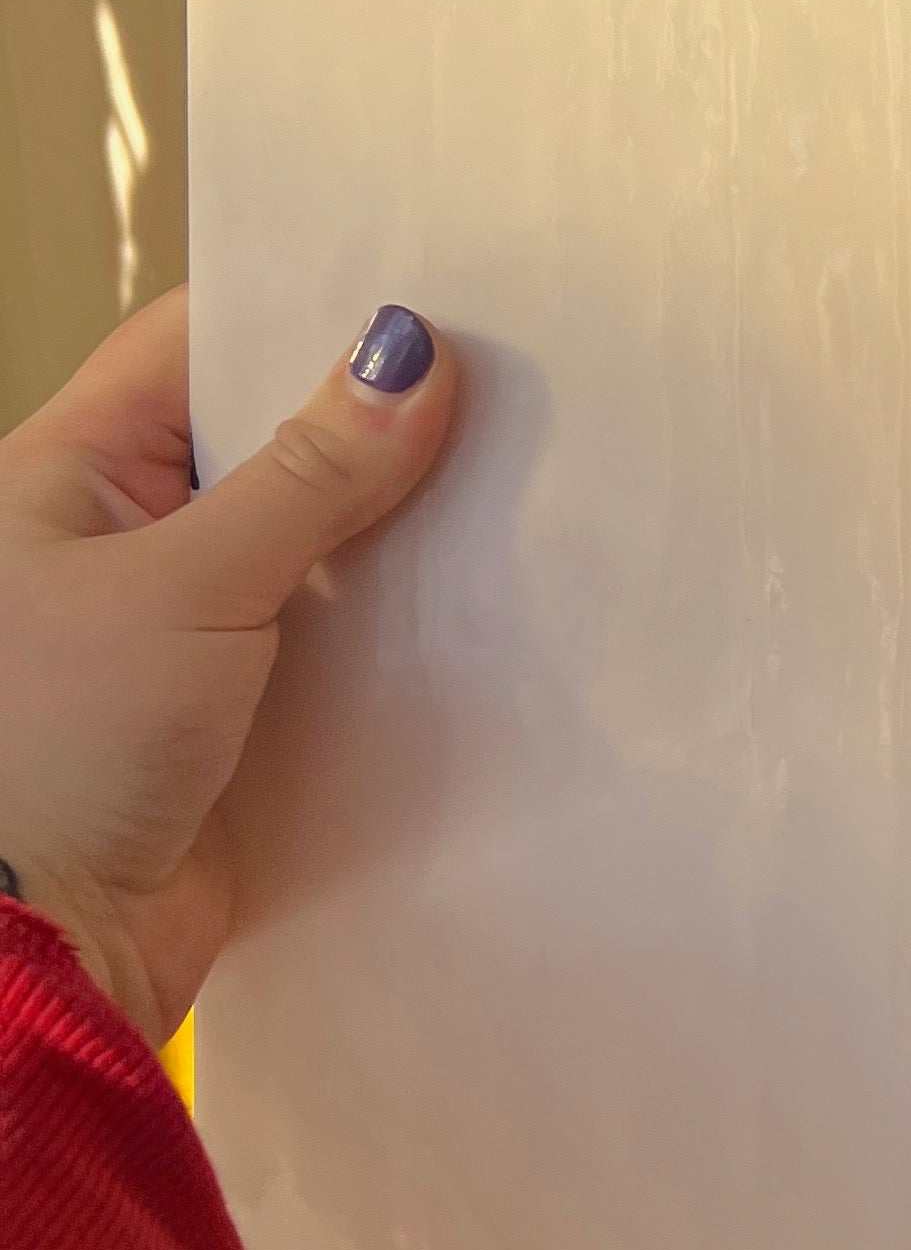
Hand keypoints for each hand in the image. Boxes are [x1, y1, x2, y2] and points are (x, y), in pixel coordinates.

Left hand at [0, 291, 456, 1044]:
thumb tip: (409, 351)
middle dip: (375, 422)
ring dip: (400, 530)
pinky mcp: (243, 722)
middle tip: (509, 381)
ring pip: (316, 546)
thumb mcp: (186, 584)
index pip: (195, 345)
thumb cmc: (56, 746)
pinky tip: (487, 605)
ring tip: (523, 480)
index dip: (303, 309)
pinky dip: (403, 629)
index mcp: (68, 474)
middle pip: (267, 440)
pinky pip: (339, 647)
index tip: (430, 295)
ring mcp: (187, 633)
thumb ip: (308, 472)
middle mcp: (124, 542)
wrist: (45, 954)